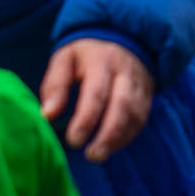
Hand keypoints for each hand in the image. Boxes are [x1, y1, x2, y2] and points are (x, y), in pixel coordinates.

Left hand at [39, 38, 154, 160]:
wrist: (122, 40)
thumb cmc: (85, 56)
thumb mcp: (65, 59)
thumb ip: (55, 86)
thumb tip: (47, 115)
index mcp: (102, 61)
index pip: (97, 92)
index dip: (86, 119)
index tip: (73, 140)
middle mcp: (125, 72)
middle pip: (123, 105)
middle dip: (108, 134)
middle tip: (91, 155)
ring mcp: (139, 84)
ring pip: (136, 114)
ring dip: (119, 138)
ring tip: (99, 155)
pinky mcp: (147, 96)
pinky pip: (141, 119)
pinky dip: (127, 136)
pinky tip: (111, 146)